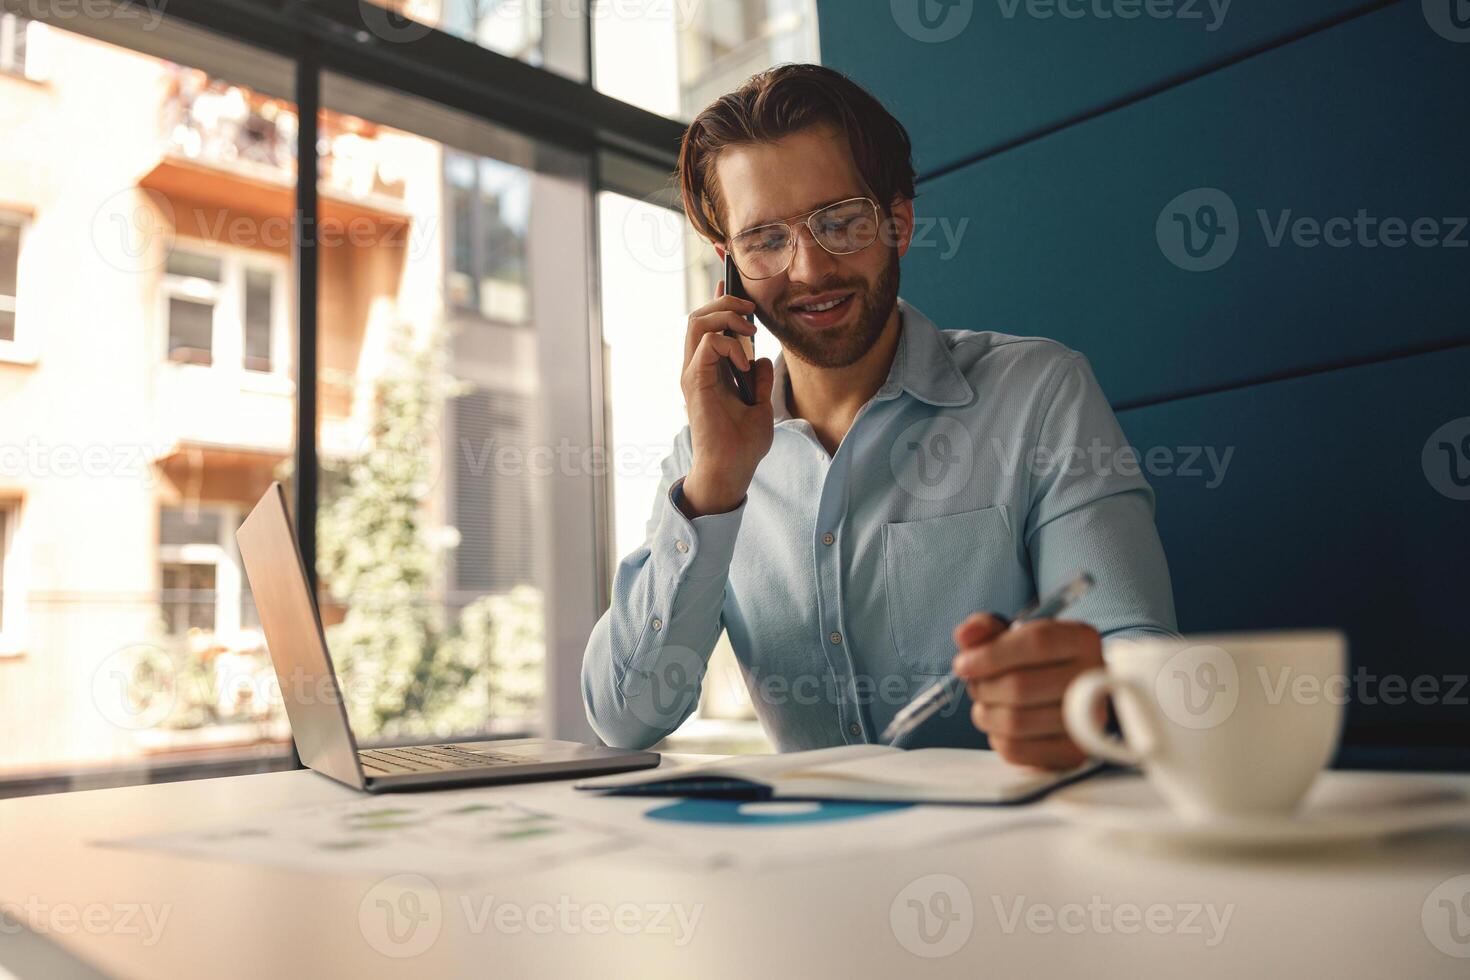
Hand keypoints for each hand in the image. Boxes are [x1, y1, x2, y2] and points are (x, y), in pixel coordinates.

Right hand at [679, 281, 774, 516]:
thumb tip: (762, 360)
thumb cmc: (742, 445)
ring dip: (725, 317)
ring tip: (749, 330)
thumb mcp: (760, 405)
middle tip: (751, 312)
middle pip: (698, 315)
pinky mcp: (694, 382)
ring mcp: (692, 374)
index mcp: (708, 370)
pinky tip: (743, 361)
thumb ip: (758, 380)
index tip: (732, 281)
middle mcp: (696, 368)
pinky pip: (707, 344)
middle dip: (725, 302)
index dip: (718, 298)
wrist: (731, 470)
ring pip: (696, 322)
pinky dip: (728, 344)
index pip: (707, 324)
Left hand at [951, 613, 1104, 769]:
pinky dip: (996, 737)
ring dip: (985, 713)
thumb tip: (965, 636)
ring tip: (986, 703)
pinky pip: (1016, 749)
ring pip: (1014, 721)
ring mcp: (1087, 721)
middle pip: (1020, 686)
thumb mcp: (1014, 636)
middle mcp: (1092, 680)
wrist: (1067, 699)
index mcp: (1081, 640)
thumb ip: (986, 630)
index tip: (963, 664)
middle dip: (983, 687)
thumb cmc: (1036, 664)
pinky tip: (1001, 725)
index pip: (1037, 642)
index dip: (991, 654)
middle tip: (975, 685)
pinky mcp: (1072, 753)